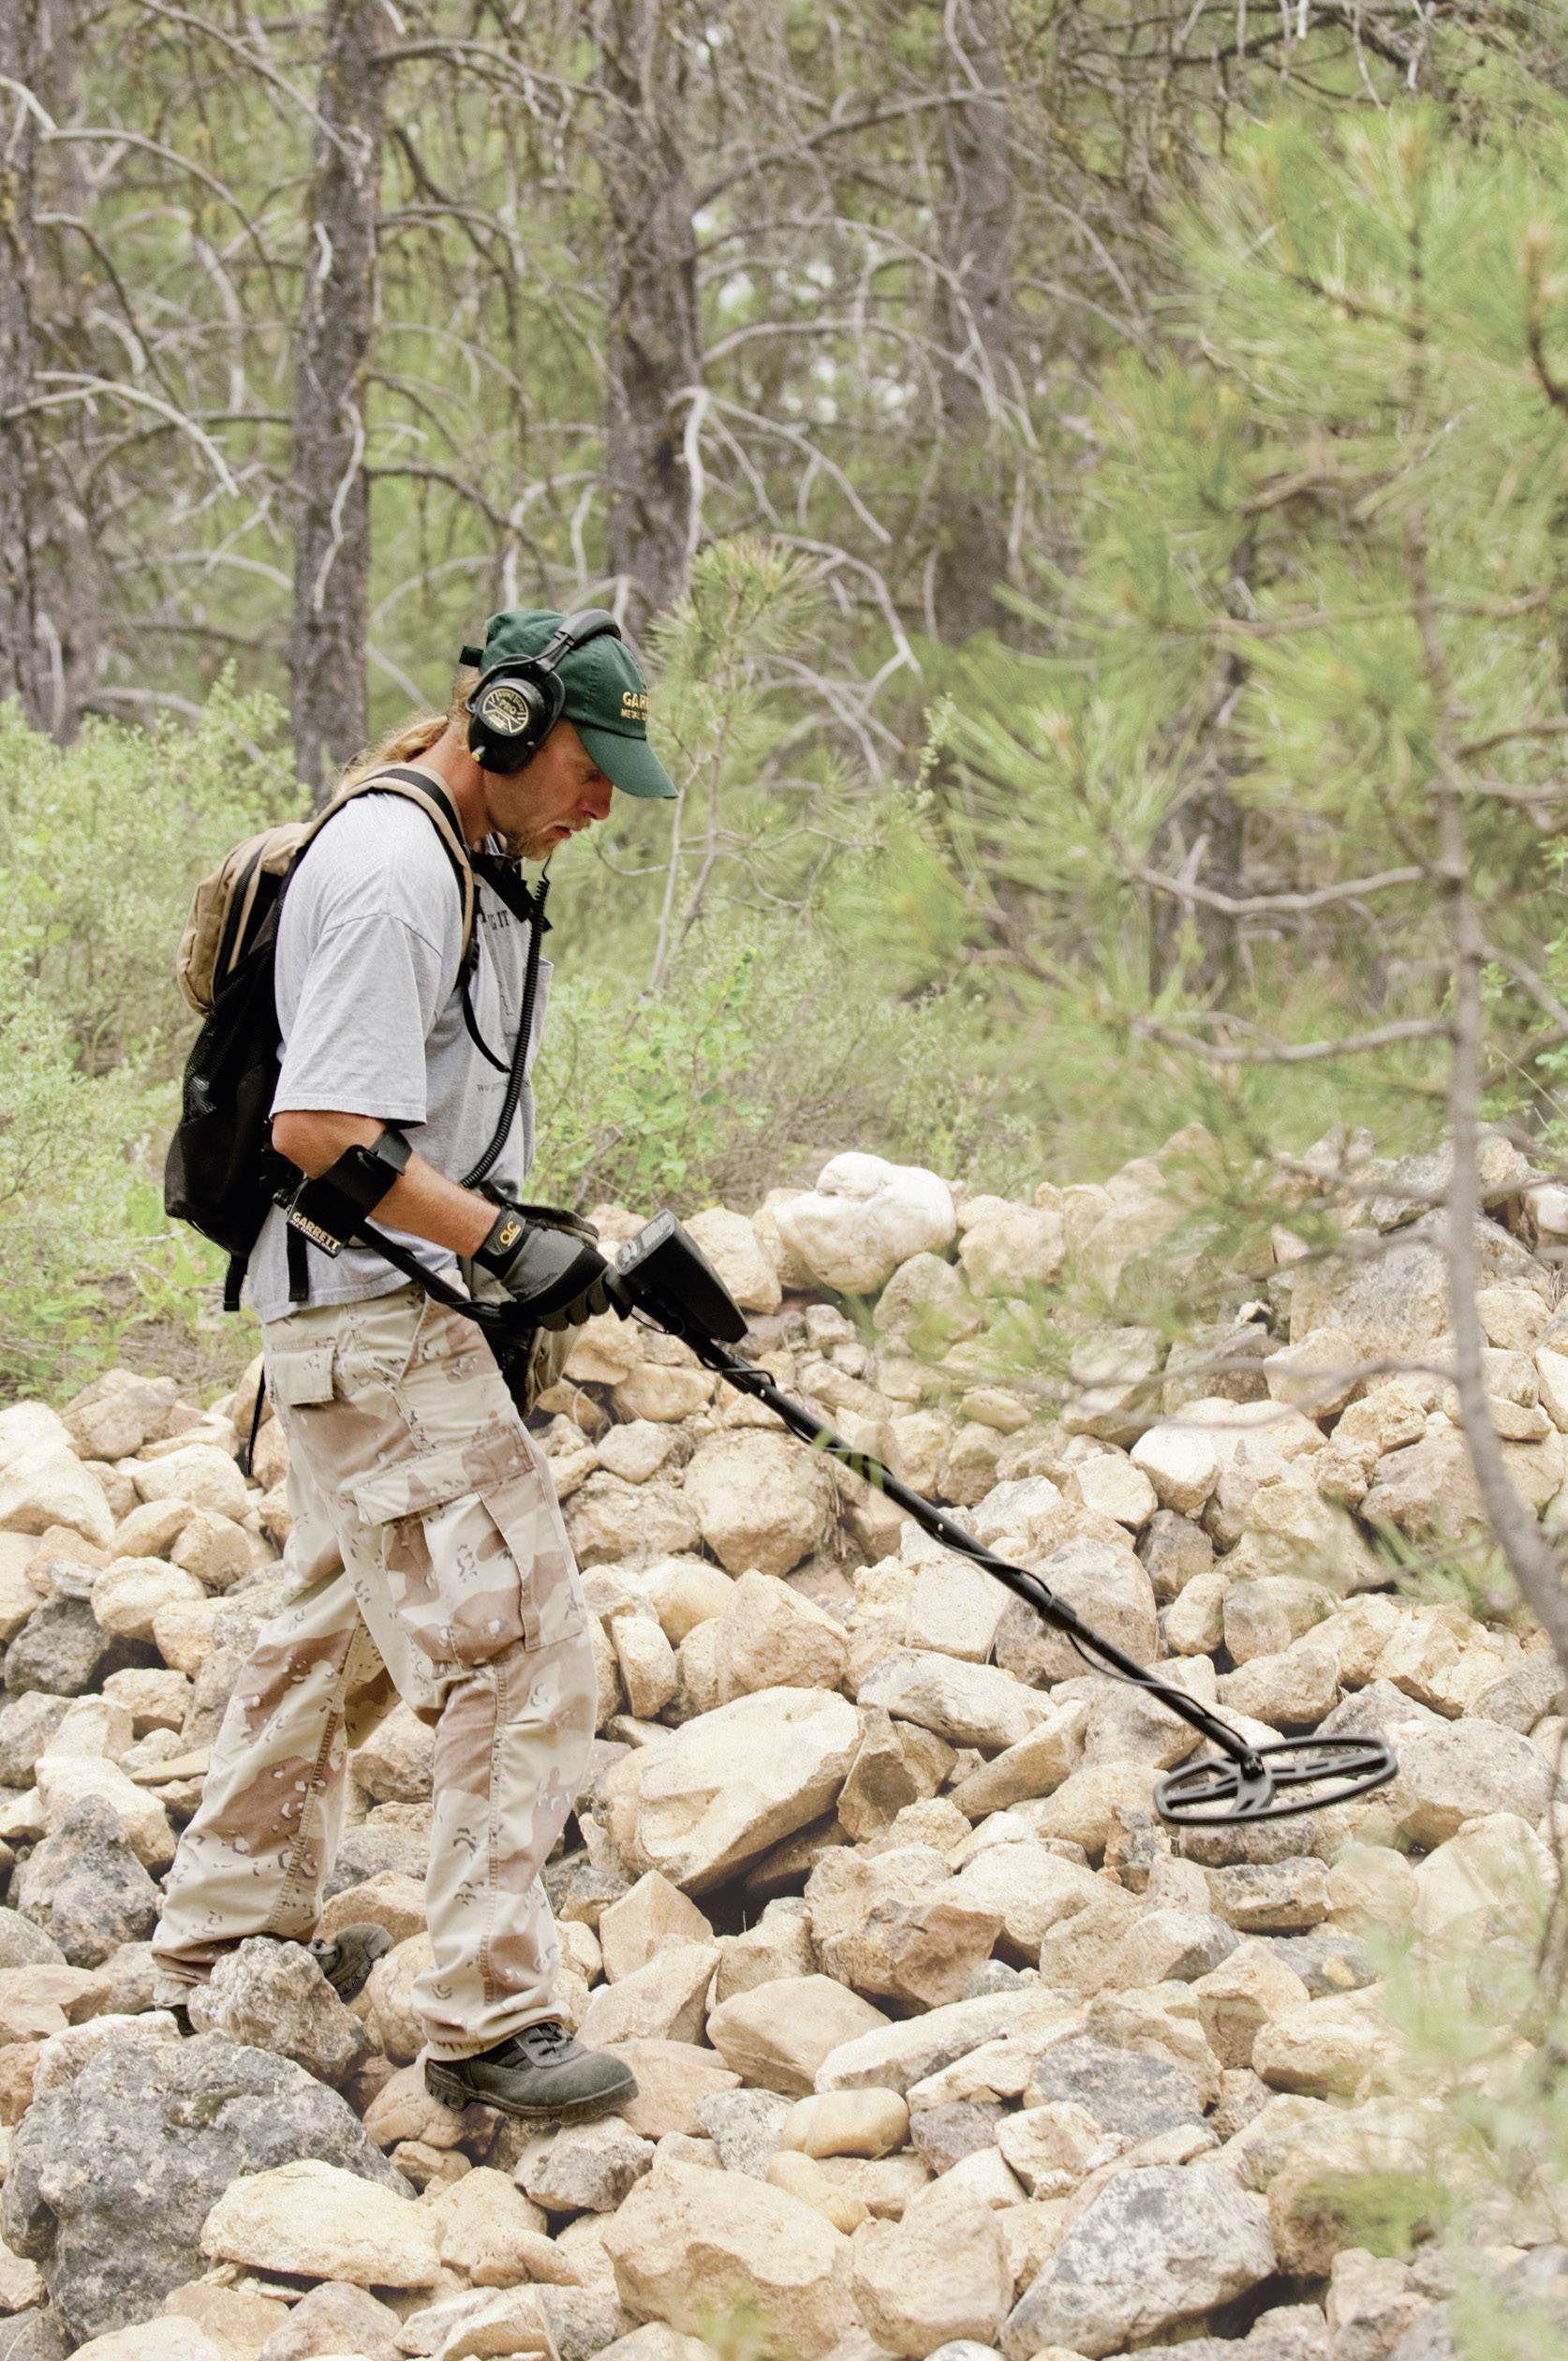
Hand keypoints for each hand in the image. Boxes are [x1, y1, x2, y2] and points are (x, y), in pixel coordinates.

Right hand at [476, 1202, 613, 1329]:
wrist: (519, 1248)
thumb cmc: (548, 1247)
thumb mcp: (580, 1252)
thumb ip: (595, 1270)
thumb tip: (608, 1286)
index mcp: (597, 1268)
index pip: (619, 1291)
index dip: (623, 1302)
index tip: (624, 1311)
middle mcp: (587, 1285)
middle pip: (599, 1309)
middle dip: (590, 1305)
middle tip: (579, 1297)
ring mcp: (569, 1299)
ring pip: (579, 1318)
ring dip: (572, 1312)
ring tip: (560, 1298)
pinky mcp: (551, 1311)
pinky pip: (560, 1325)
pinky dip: (556, 1320)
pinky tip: (550, 1308)